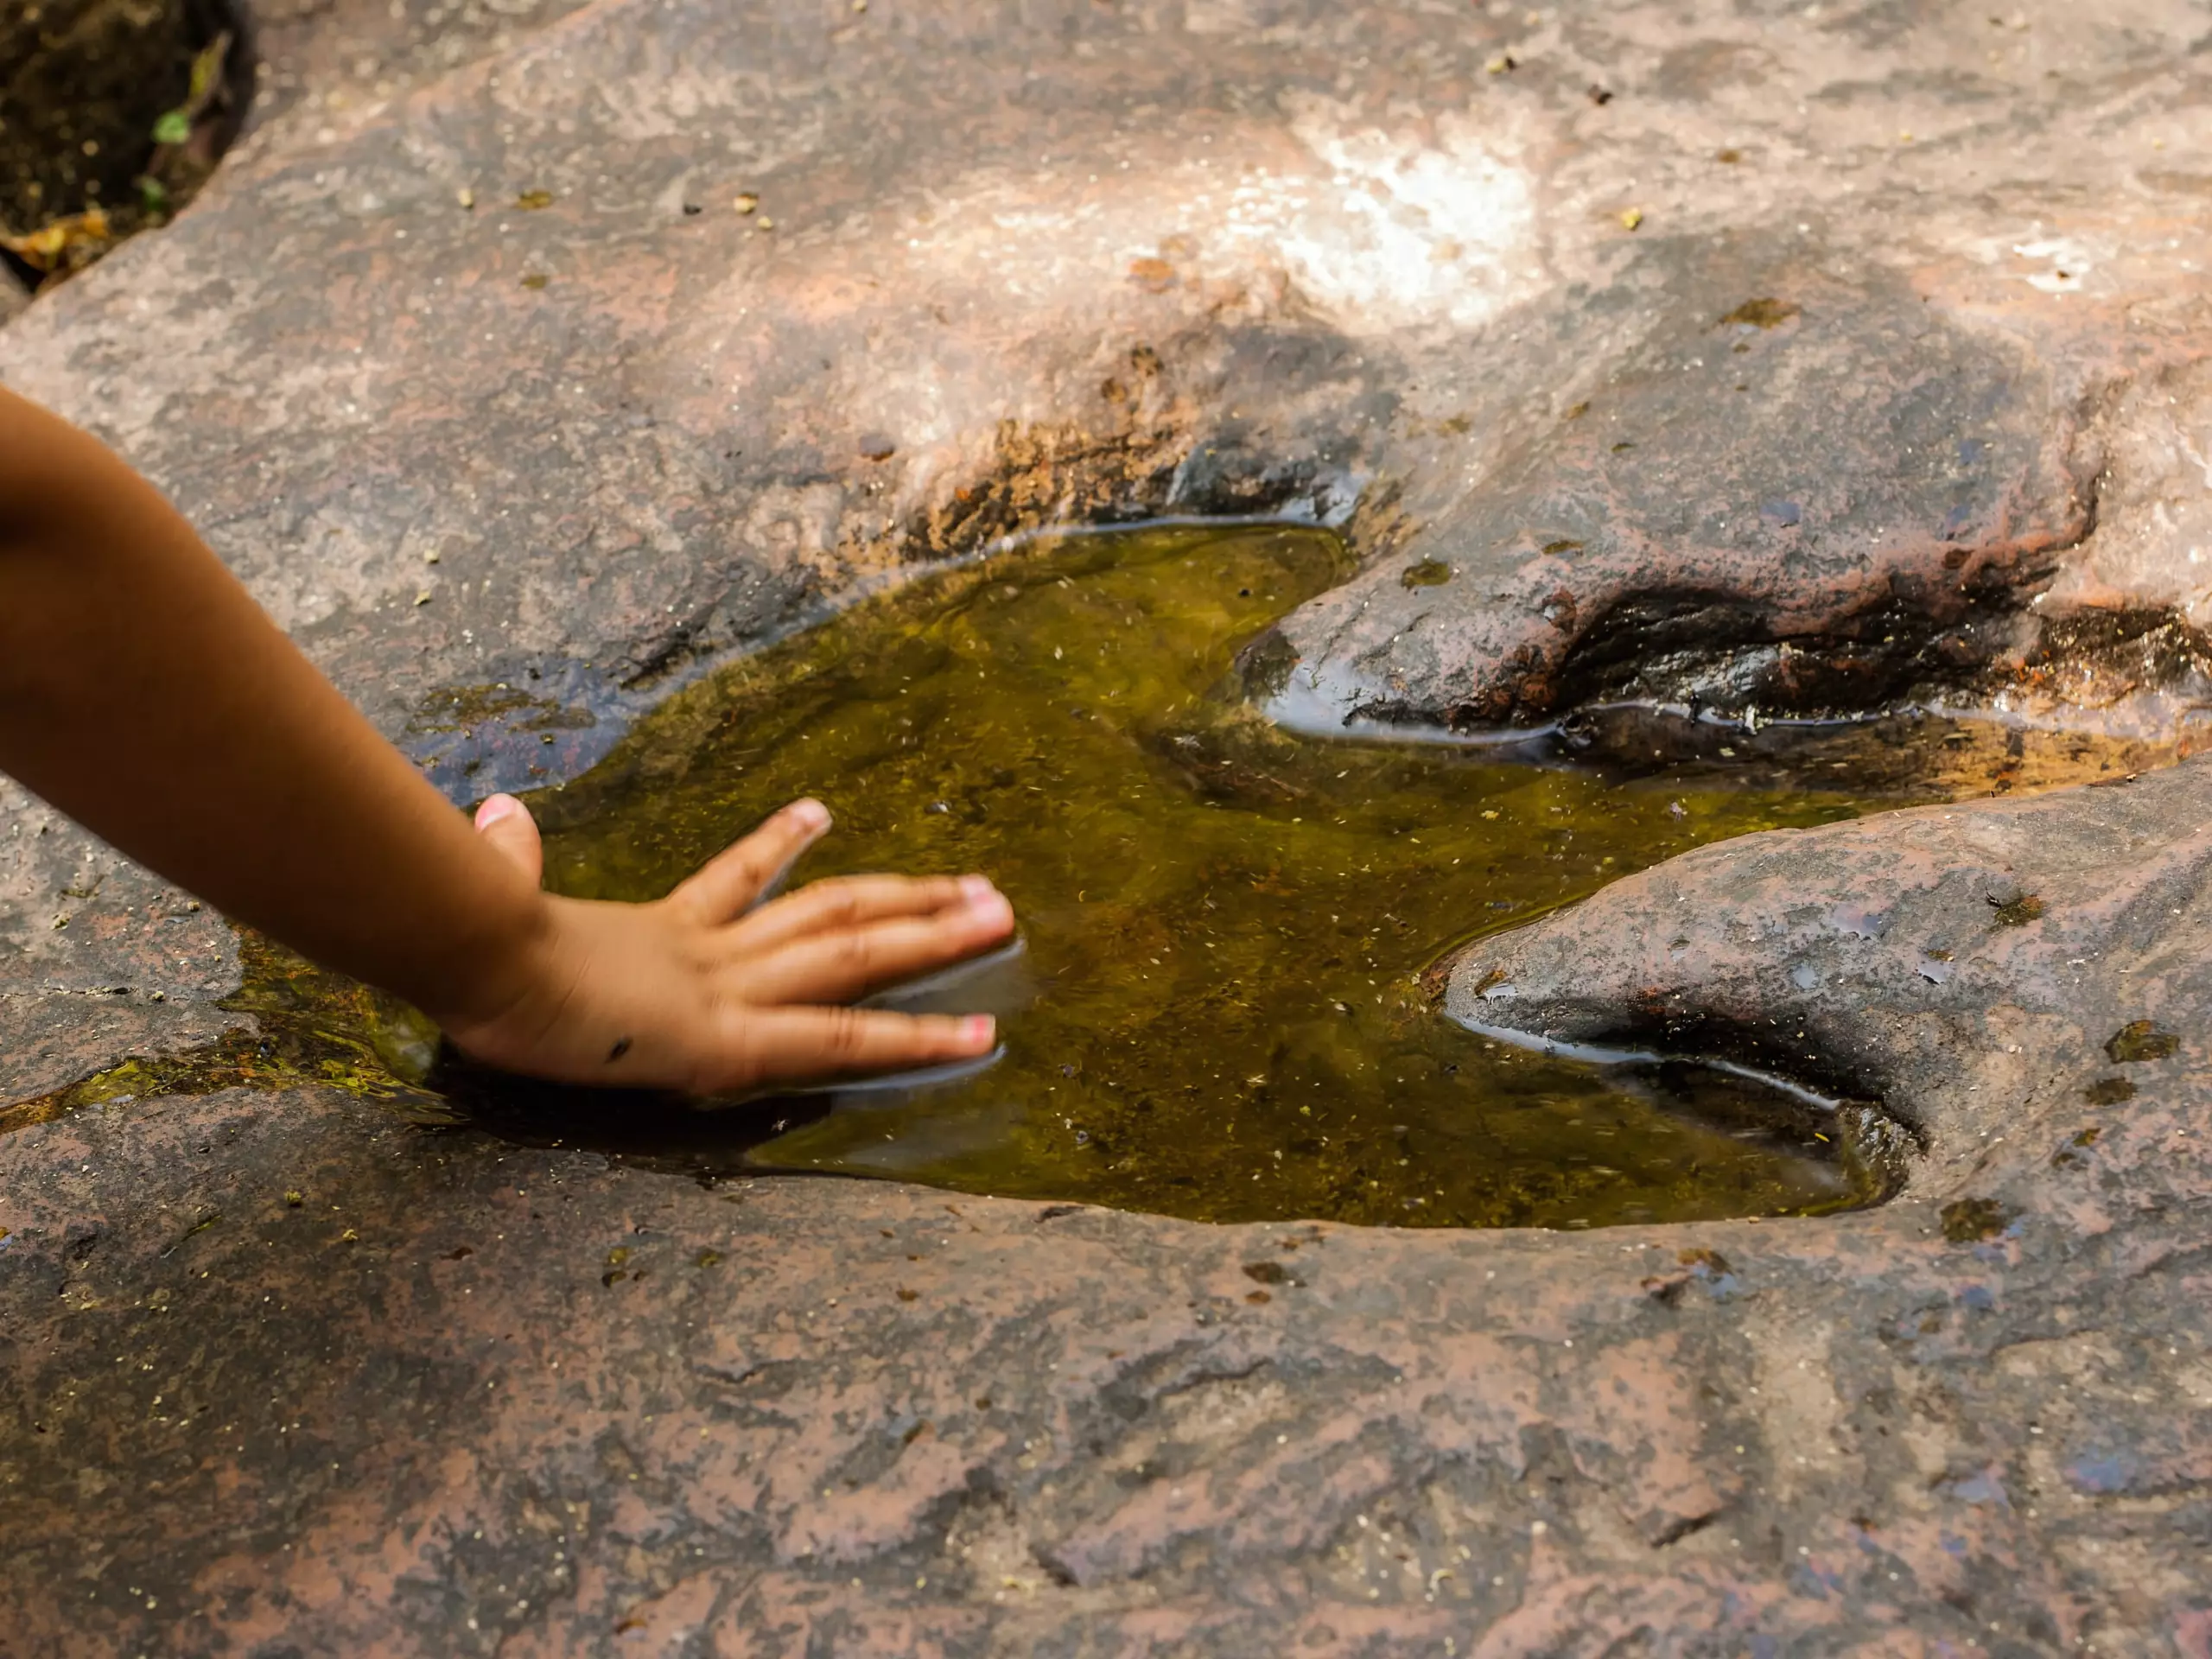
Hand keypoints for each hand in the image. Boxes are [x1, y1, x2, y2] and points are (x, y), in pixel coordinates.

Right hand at [436, 795, 1014, 1092]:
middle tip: (979, 885)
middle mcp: (710, 953)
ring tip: (1001, 918)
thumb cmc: (469, 938)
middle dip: (907, 900)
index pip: (733, 883)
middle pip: (829, 912)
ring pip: (855, 954)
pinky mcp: (730, 1042)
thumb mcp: (492, 896)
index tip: (817, 815)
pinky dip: (913, 1039)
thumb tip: (492, 814)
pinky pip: (842, 1039)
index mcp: (657, 930)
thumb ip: (505, 859)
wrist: (475, 955)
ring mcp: (728, 992)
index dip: (778, 848)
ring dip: (933, 936)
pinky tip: (976, 1037)